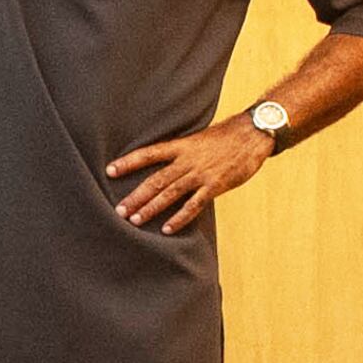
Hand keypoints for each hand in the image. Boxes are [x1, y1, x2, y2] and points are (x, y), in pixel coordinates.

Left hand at [107, 117, 274, 231]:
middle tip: (118, 210)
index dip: (128, 162)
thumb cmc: (224, 138)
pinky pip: (194, 205)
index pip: (148, 153)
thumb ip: (179, 153)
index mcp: (180, 146)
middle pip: (155, 179)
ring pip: (170, 193)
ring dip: (151, 208)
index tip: (109, 170)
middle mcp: (187, 160)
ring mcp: (200, 173)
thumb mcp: (197, 139)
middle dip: (135, 195)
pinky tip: (167, 228)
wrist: (253, 134)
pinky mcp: (215, 185)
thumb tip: (162, 164)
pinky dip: (180, 218)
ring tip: (134, 220)